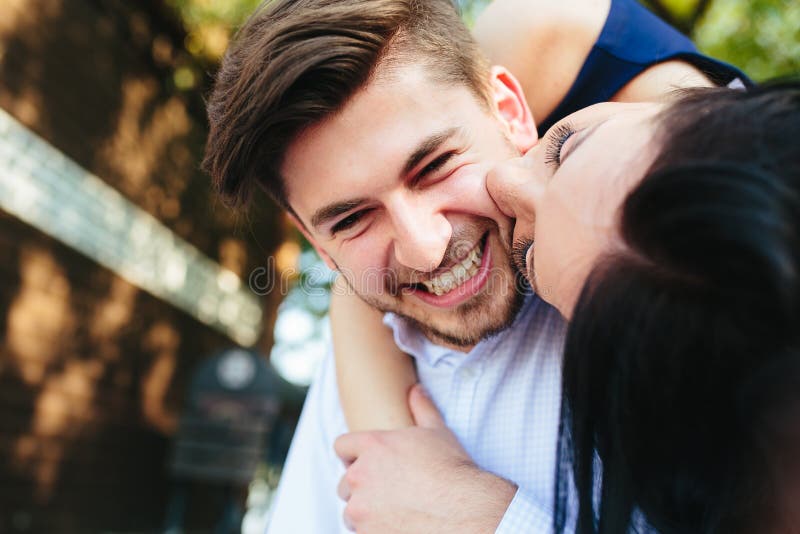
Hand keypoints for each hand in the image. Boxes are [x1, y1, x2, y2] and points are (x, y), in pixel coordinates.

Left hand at [334, 384, 516, 532]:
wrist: (465, 510)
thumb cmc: (453, 471)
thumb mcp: (438, 433)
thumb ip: (421, 408)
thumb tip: (416, 390)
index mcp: (373, 445)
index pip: (342, 446)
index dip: (354, 455)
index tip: (366, 464)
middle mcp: (361, 475)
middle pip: (345, 483)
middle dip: (361, 487)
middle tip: (388, 492)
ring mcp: (361, 508)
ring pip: (351, 511)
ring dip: (366, 512)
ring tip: (394, 512)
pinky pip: (360, 532)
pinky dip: (373, 530)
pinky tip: (397, 525)